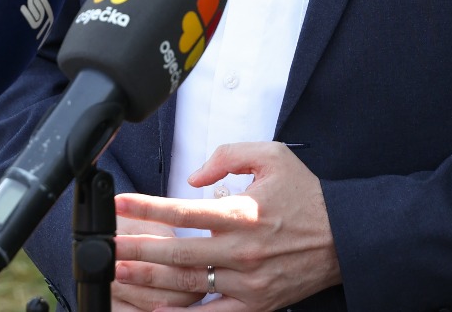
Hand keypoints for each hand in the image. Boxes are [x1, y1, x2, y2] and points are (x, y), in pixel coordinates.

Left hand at [114, 141, 341, 311]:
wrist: (345, 236)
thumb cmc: (307, 195)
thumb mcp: (272, 156)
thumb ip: (228, 156)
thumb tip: (192, 178)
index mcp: (243, 212)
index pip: (183, 209)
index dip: (148, 207)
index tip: (121, 204)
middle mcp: (242, 249)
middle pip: (177, 252)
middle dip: (137, 250)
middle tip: (106, 247)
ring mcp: (248, 281)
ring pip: (189, 284)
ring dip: (150, 280)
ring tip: (119, 274)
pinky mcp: (256, 303)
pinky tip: (156, 310)